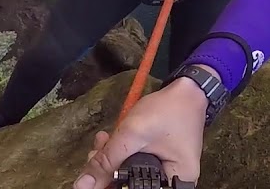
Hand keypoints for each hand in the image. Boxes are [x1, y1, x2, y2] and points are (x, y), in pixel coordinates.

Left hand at [72, 69, 211, 188]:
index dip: (110, 186)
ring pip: (128, 175)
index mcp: (175, 182)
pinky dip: (119, 154)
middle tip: (96, 153)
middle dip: (108, 171)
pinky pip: (133, 164)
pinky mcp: (158, 161)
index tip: (94, 175)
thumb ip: (106, 160)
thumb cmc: (167, 111)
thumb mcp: (132, 135)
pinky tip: (110, 140)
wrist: (186, 90)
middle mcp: (172, 182)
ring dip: (111, 160)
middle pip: (129, 185)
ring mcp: (165, 172)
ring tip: (103, 141)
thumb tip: (83, 185)